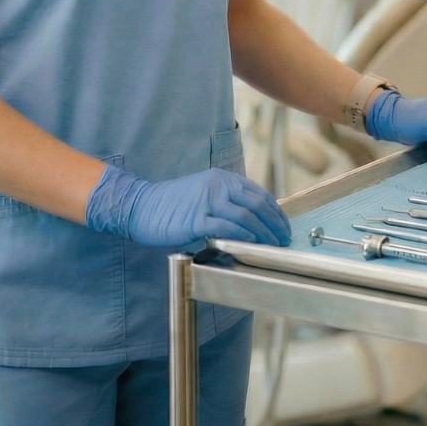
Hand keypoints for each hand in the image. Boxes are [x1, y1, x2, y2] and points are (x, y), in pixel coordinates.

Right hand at [85, 164, 290, 246]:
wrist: (142, 206)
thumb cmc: (173, 205)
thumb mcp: (205, 194)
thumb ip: (227, 202)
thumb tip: (254, 221)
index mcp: (223, 178)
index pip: (260, 194)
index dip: (276, 213)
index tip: (284, 228)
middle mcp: (218, 185)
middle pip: (257, 205)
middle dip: (275, 225)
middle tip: (283, 240)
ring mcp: (207, 200)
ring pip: (246, 216)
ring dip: (264, 233)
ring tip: (272, 246)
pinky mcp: (196, 218)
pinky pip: (226, 226)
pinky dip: (242, 235)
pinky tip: (250, 244)